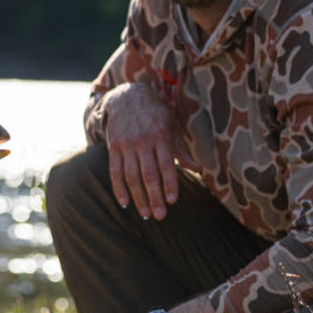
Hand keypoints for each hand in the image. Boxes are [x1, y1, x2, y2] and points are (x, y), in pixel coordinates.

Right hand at [101, 82, 179, 219]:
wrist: (127, 95)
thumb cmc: (155, 113)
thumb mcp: (171, 126)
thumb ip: (182, 149)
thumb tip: (198, 169)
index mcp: (160, 135)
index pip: (166, 165)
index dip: (169, 184)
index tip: (173, 201)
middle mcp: (142, 141)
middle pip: (148, 174)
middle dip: (155, 197)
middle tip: (161, 216)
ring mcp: (126, 144)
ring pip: (131, 176)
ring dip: (138, 197)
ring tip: (146, 214)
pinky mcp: (113, 147)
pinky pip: (114, 171)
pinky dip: (118, 188)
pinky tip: (125, 202)